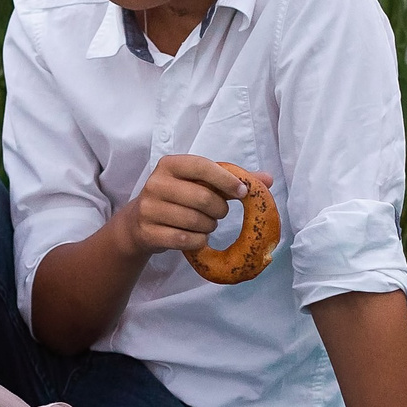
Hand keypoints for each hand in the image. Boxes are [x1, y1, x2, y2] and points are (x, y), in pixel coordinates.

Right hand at [116, 155, 272, 260]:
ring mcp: (149, 208)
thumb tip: (267, 179)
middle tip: (220, 213)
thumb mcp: (199, 184)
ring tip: (205, 224)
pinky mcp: (148, 232)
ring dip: (208, 226)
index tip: (243, 192)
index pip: (202, 166)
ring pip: (195, 221)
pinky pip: (185, 240)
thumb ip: (231, 180)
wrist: (138, 223)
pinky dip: (198, 241)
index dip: (226, 179)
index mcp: (170, 165)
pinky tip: (196, 237)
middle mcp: (156, 183)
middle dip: (219, 209)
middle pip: (202, 197)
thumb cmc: (177, 198)